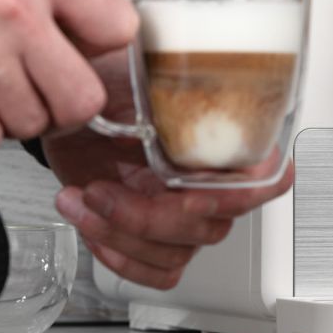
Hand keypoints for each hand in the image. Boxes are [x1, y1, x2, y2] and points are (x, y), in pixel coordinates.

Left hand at [46, 49, 291, 288]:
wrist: (70, 106)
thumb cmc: (105, 80)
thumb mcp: (133, 63)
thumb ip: (160, 71)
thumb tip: (167, 61)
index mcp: (221, 137)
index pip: (262, 177)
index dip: (230, 194)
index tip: (180, 189)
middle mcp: (210, 180)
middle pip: (210, 225)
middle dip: (146, 216)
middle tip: (101, 188)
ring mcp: (185, 212)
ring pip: (180, 252)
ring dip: (121, 235)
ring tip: (83, 199)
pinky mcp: (156, 236)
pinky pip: (161, 271)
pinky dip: (122, 259)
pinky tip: (92, 225)